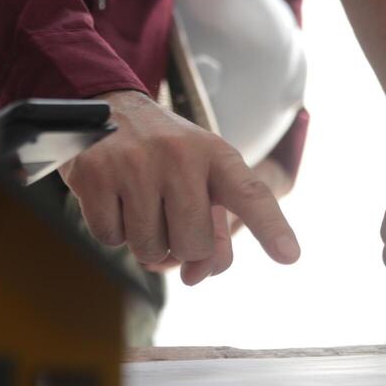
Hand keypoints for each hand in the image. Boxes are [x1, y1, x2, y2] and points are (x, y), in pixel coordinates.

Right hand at [59, 90, 300, 285]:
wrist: (109, 107)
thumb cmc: (167, 156)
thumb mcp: (201, 177)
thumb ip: (214, 231)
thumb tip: (194, 278)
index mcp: (217, 156)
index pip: (250, 194)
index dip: (271, 228)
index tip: (291, 256)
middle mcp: (180, 157)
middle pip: (193, 245)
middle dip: (182, 245)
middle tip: (170, 213)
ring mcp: (135, 165)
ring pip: (150, 250)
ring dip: (146, 241)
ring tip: (142, 202)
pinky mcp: (94, 176)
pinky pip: (111, 239)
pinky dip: (113, 231)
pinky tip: (114, 199)